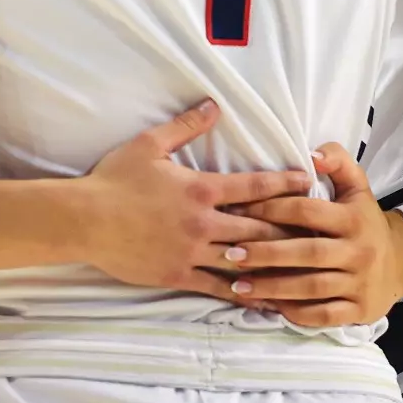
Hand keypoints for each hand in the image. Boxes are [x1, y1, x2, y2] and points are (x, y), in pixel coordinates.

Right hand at [76, 100, 309, 300]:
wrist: (84, 219)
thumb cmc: (114, 179)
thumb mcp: (149, 145)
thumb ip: (185, 126)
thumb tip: (212, 105)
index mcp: (201, 189)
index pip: (254, 188)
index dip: (284, 184)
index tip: (308, 183)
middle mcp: (204, 223)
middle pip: (259, 228)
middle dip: (290, 229)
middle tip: (318, 230)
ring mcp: (192, 252)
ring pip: (244, 260)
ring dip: (274, 263)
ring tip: (302, 268)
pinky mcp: (178, 275)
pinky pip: (217, 287)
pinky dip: (242, 291)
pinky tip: (263, 298)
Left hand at [216, 143, 402, 325]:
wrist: (401, 262)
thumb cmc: (364, 220)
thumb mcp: (357, 186)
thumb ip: (337, 161)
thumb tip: (311, 153)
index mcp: (353, 218)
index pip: (307, 211)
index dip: (271, 208)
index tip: (238, 210)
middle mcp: (358, 251)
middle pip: (308, 252)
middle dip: (266, 253)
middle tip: (230, 253)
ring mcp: (360, 283)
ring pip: (312, 288)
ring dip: (273, 287)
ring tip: (238, 286)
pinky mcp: (360, 310)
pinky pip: (325, 315)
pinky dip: (298, 314)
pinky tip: (271, 308)